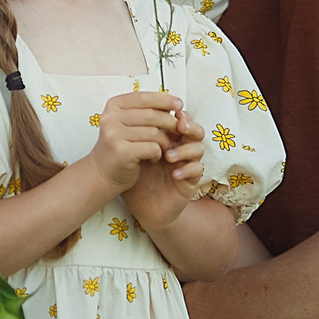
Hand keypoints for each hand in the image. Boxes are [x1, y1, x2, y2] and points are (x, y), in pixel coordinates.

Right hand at [87, 91, 183, 194]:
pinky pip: (152, 148)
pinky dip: (158, 153)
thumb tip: (174, 104)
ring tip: (164, 147)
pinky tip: (154, 157)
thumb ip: (145, 112)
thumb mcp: (128, 123)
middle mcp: (111, 118)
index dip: (164, 99)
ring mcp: (114, 135)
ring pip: (154, 132)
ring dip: (165, 141)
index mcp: (114, 106)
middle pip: (152, 114)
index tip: (179, 104)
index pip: (144, 97)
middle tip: (178, 130)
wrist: (102, 173)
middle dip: (170, 122)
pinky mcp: (121, 152)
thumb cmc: (120, 147)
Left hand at [122, 110, 205, 231]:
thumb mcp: (131, 156)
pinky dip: (187, 170)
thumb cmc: (136, 179)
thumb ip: (130, 137)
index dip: (176, 113)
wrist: (142, 208)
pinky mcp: (190, 182)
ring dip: (186, 149)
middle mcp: (180, 149)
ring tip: (168, 156)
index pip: (178, 119)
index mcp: (168, 139)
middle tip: (179, 125)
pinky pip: (197, 171)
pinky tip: (174, 174)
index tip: (167, 110)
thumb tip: (119, 113)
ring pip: (199, 149)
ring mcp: (186, 165)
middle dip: (190, 125)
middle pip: (195, 130)